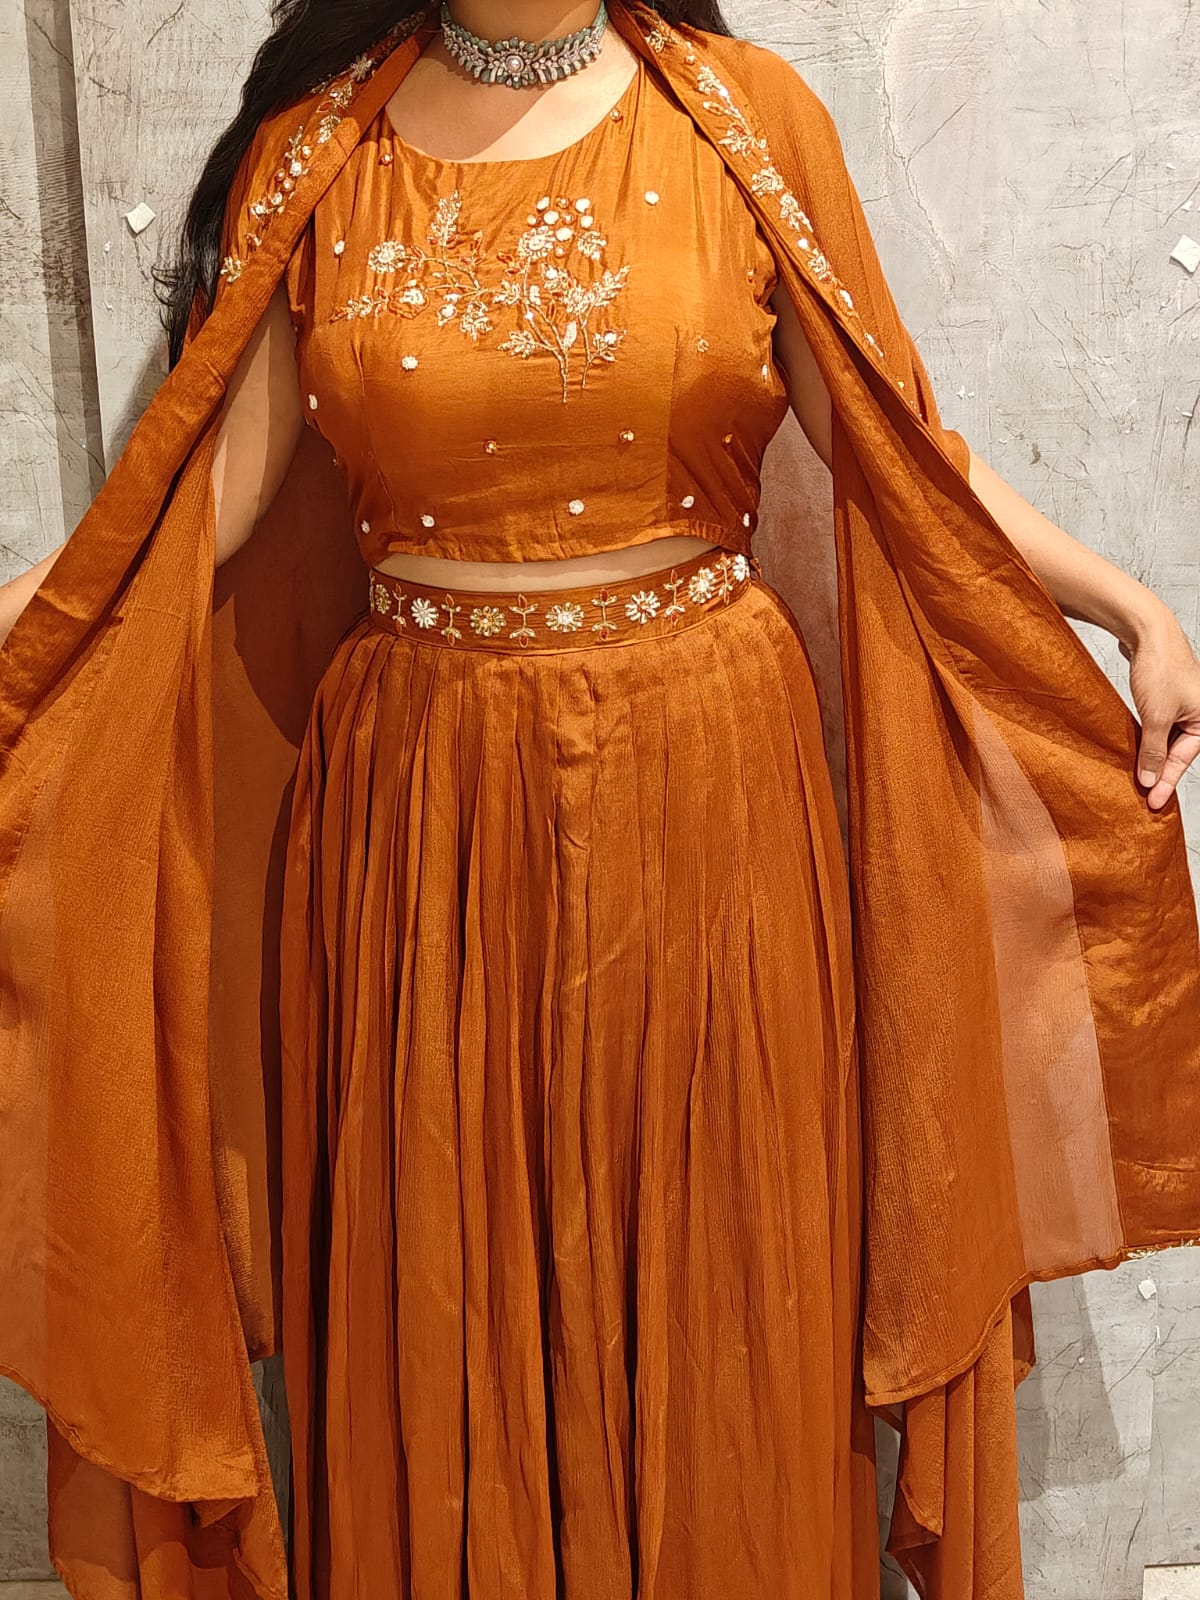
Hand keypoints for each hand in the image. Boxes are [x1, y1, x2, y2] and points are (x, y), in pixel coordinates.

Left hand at [1119, 612, 1199, 809]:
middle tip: (1142, 797)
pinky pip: (1158, 726)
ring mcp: (1184, 705)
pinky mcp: (1167, 697)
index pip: (1184, 760)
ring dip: (1151, 756)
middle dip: (1159, 772)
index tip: (1152, 803)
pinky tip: (1134, 752)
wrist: (1147, 631)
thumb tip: (1150, 779)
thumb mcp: (1156, 717)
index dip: (1166, 783)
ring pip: (1166, 739)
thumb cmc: (1160, 668)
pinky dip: (1146, 739)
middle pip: (1177, 752)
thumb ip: (1153, 751)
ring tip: (1136, 778)